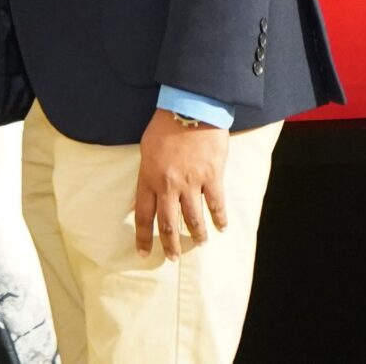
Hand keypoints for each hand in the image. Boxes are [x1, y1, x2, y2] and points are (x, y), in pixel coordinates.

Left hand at [134, 112, 229, 260]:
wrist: (192, 106)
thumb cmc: (165, 125)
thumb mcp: (146, 149)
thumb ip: (146, 174)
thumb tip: (143, 196)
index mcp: (149, 178)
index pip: (143, 216)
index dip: (143, 238)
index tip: (143, 254)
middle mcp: (169, 185)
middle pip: (168, 224)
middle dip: (170, 246)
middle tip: (172, 258)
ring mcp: (191, 182)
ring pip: (193, 219)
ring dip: (197, 235)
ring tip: (199, 243)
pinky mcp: (211, 176)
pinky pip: (216, 204)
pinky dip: (219, 218)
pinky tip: (221, 227)